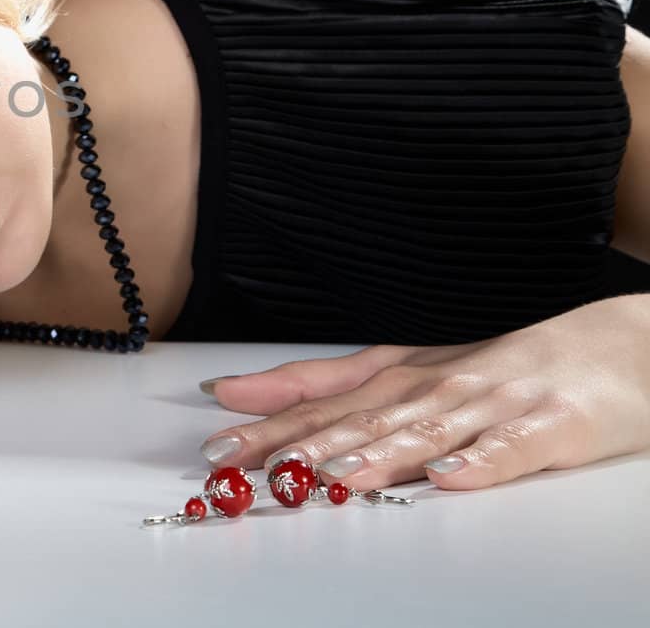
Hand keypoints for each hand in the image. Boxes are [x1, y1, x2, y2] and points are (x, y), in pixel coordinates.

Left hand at [195, 294, 649, 490]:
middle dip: (300, 445)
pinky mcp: (552, 426)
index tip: (215, 446)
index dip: (267, 424)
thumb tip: (241, 390)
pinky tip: (452, 480)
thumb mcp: (411, 365)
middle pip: (361, 419)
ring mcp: (494, 405)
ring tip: (332, 477)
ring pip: (427, 433)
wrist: (619, 346)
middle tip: (245, 468)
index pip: (324, 402)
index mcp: (404, 376)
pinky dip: (482, 462)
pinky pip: (513, 448)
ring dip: (377, 455)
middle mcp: (439, 386)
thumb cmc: (507, 365)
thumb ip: (328, 381)